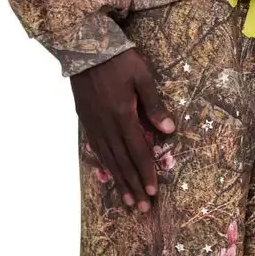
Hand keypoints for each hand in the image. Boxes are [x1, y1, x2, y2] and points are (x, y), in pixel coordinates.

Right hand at [70, 47, 175, 212]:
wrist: (85, 48)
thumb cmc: (118, 59)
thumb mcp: (142, 76)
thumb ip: (154, 104)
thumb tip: (169, 129)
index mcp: (123, 115)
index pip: (137, 151)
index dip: (146, 172)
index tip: (154, 192)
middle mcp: (107, 125)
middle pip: (122, 162)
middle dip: (134, 186)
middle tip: (143, 208)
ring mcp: (94, 124)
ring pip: (108, 159)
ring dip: (119, 181)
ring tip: (128, 201)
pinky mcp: (85, 119)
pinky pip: (96, 149)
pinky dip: (105, 166)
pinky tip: (110, 174)